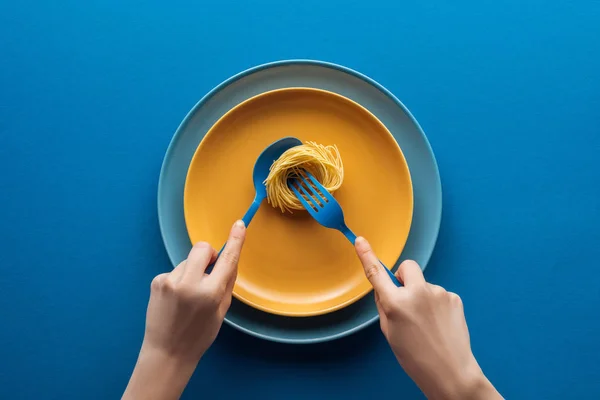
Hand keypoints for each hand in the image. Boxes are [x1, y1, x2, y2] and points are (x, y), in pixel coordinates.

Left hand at [123, 220, 245, 399]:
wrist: (167, 352)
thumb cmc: (199, 335)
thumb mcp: (222, 311)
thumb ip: (226, 282)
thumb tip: (228, 259)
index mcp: (211, 293)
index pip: (227, 259)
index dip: (235, 240)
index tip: (239, 224)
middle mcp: (189, 283)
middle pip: (202, 248)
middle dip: (207, 254)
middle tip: (207, 271)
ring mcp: (170, 281)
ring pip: (187, 261)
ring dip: (191, 272)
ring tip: (187, 297)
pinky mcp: (157, 281)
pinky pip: (175, 271)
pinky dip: (178, 280)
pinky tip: (175, 299)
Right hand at [355, 237, 501, 399]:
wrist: (451, 372)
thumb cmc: (416, 358)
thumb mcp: (390, 333)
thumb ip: (385, 307)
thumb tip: (385, 290)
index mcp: (396, 304)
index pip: (377, 274)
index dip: (366, 255)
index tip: (361, 241)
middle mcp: (418, 293)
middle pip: (407, 267)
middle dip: (403, 276)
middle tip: (404, 295)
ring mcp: (438, 293)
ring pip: (424, 285)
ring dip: (422, 297)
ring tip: (426, 324)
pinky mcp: (454, 297)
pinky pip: (439, 294)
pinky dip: (436, 305)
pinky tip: (438, 324)